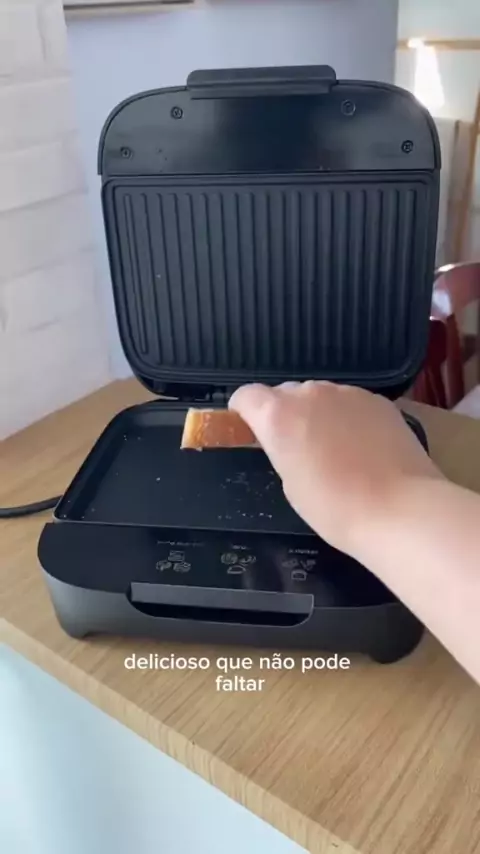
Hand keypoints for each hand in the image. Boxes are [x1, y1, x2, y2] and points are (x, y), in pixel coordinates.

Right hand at [229, 382, 441, 557]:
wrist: (399, 509)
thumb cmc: (335, 507)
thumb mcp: (290, 482)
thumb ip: (281, 449)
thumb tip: (289, 439)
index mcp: (278, 414)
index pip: (246, 396)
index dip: (244, 413)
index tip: (251, 432)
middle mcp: (310, 393)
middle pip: (285, 393)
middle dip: (285, 414)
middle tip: (297, 449)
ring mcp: (347, 393)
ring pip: (321, 397)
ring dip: (318, 414)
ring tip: (334, 450)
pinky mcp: (378, 400)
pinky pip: (351, 403)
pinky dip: (348, 418)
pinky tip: (362, 447)